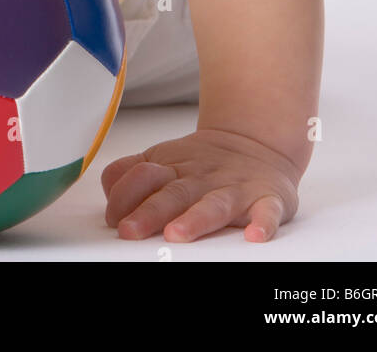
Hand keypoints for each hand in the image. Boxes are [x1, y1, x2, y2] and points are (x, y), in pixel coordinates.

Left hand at [101, 127, 301, 242]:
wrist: (256, 142)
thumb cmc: (201, 163)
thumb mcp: (162, 160)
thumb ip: (130, 174)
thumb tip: (109, 198)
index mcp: (172, 168)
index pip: (141, 176)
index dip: (123, 196)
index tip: (113, 219)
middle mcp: (200, 177)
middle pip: (172, 194)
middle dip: (149, 212)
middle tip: (129, 230)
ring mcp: (234, 188)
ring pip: (213, 204)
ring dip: (195, 219)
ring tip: (177, 233)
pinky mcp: (267, 198)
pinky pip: (267, 211)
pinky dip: (263, 223)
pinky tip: (255, 235)